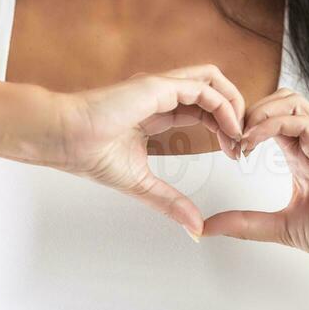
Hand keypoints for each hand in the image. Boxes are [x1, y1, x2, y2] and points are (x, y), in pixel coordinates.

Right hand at [52, 65, 246, 237]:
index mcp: (156, 111)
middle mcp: (161, 94)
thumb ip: (170, 202)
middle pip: (213, 92)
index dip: (223, 127)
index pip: (202, 109)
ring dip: (234, 104)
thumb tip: (194, 228)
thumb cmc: (88, 154)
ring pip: (212, 81)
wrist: (64, 138)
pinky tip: (230, 129)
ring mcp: (161, 86)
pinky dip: (224, 105)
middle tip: (244, 146)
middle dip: (235, 115)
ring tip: (241, 135)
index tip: (235, 153)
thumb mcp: (141, 183)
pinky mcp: (159, 85)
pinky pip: (203, 87)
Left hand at [200, 88, 308, 279]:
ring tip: (239, 137)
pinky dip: (272, 124)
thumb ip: (246, 223)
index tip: (225, 149)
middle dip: (248, 111)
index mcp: (302, 154)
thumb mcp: (281, 227)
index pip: (270, 119)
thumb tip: (208, 226)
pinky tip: (253, 142)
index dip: (243, 125)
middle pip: (279, 99)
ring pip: (290, 100)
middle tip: (228, 138)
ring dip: (258, 112)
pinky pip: (303, 120)